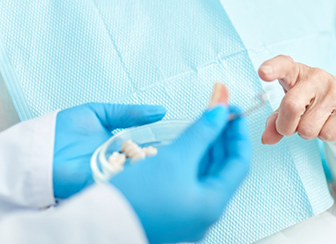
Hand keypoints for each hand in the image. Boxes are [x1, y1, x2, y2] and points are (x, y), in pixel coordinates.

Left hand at [53, 103, 165, 198]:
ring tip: (159, 159)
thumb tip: (161, 110)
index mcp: (117, 147)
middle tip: (171, 151)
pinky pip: (116, 182)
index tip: (174, 140)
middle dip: (154, 159)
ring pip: (132, 174)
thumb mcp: (102, 112)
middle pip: (141, 164)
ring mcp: (107, 174)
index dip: (157, 146)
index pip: (143, 148)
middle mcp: (115, 163)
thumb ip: (130, 113)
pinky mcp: (96, 185)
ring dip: (142, 168)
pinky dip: (127, 176)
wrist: (39, 144)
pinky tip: (137, 168)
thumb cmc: (65, 127)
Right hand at [111, 105, 250, 243]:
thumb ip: (201, 132)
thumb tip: (221, 111)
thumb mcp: (174, 158)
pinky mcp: (172, 211)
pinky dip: (193, 157)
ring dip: (207, 144)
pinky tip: (188, 140)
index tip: (234, 110)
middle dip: (222, 136)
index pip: (239, 163)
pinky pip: (191, 179)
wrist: (96, 225)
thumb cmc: (136, 198)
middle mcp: (204, 213)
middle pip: (223, 167)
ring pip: (207, 172)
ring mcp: (188, 214)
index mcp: (212, 205)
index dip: (238, 133)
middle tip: (218, 110)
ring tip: (204, 119)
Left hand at [258, 55, 335, 152]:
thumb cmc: (312, 99)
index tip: (263, 72)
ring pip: (308, 128)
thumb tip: (266, 139)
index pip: (283, 65)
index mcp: (297, 72)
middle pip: (291, 106)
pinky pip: (326, 135)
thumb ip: (275, 119)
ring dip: (307, 133)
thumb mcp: (291, 103)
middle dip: (285, 126)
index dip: (272, 68)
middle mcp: (317, 76)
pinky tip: (329, 122)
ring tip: (315, 120)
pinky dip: (324, 135)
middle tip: (290, 126)